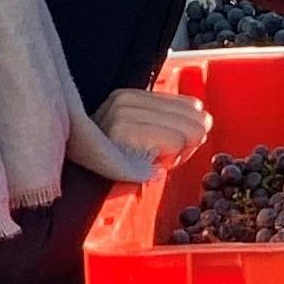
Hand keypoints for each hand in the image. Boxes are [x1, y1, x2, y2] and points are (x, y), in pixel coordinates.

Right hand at [92, 86, 214, 168]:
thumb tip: (205, 121)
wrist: (79, 186)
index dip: (188, 132)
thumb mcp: (147, 139)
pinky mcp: (123, 131)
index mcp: (130, 97)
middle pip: (196, 118)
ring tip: (149, 162)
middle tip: (158, 159)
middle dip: (186, 144)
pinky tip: (147, 165)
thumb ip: (173, 125)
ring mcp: (122, 114)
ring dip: (177, 155)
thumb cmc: (116, 167)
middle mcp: (125, 100)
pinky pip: (175, 142)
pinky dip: (169, 159)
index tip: (165, 148)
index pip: (193, 106)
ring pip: (188, 131)